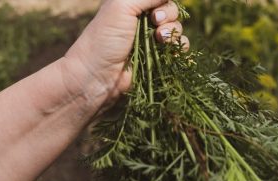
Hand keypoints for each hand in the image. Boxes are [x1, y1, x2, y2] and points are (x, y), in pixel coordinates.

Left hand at [65, 0, 189, 102]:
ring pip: (176, 30)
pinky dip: (179, 48)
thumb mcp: (122, 5)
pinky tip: (172, 51)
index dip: (163, 3)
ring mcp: (150, 41)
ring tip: (160, 40)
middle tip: (156, 23)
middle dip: (169, 16)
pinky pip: (177, 49)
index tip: (156, 13)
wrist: (98, 76)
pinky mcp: (156, 59)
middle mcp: (142, 21)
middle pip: (171, 11)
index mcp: (132, 5)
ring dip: (173, 32)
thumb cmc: (105, 38)